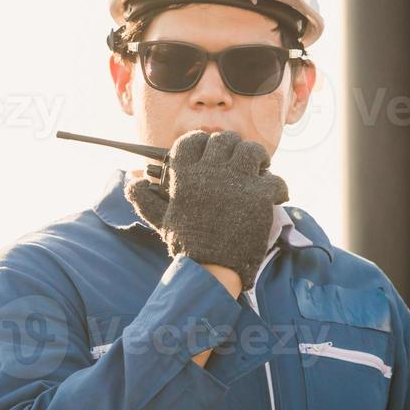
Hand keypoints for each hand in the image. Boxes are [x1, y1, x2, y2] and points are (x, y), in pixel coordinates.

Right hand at [122, 130, 287, 290]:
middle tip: (237, 160)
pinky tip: (274, 194)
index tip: (209, 151)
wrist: (211, 270)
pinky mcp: (260, 196)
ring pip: (252, 150)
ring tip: (259, 168)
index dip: (202, 141)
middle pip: (224, 140)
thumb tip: (132, 182)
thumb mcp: (160, 220)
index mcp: (185, 176)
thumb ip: (144, 199)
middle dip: (231, 147)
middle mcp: (210, 173)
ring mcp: (237, 182)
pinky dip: (277, 185)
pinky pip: (275, 178)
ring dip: (256, 157)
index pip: (192, 140)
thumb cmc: (186, 245)